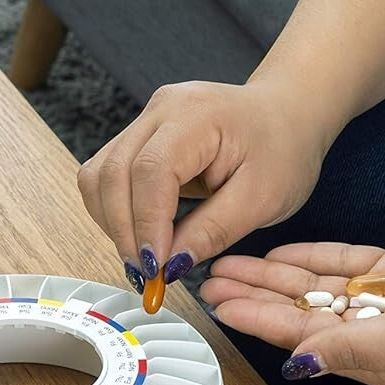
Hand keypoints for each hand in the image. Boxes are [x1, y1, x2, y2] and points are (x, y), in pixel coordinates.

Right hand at [76, 80, 335, 286]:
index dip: (146, 224)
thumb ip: (214, 231)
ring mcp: (144, 120)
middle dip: (123, 231)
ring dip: (112, 224)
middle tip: (146, 275)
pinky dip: (114, 212)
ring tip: (143, 257)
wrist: (287, 114)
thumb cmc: (283, 149)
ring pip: (98, 177)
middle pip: (112, 173)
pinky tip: (140, 235)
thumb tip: (170, 265)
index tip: (156, 268)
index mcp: (197, 115)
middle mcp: (161, 110)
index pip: (150, 171)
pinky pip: (105, 177)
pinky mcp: (137, 136)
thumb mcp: (264, 198)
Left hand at [199, 227, 384, 384]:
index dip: (255, 321)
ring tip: (229, 263)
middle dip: (252, 296)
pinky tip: (275, 253)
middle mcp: (373, 334)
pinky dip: (310, 258)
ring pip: (313, 287)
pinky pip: (344, 264)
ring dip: (271, 275)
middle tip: (208, 279)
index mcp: (374, 361)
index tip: (218, 307)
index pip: (299, 337)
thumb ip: (351, 349)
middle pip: (297, 312)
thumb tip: (298, 363)